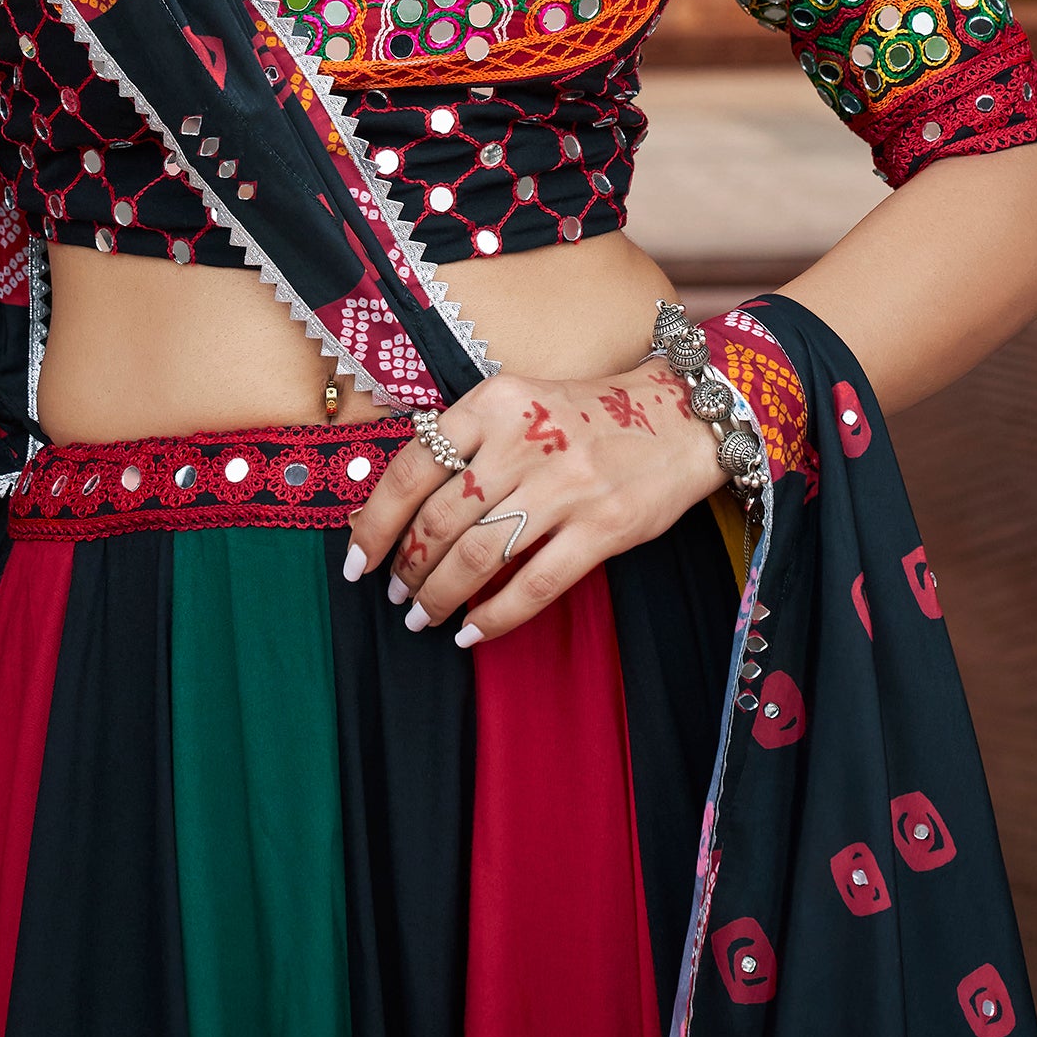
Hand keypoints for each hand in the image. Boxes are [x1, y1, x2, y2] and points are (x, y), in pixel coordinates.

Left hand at [346, 356, 725, 645]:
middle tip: (396, 595)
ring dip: (439, 596)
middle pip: (440, 519)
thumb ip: (468, 442)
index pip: (413, 466)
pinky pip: (534, 585)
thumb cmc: (585, 416)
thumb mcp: (519, 403)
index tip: (357, 559)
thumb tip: (402, 505)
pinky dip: (495, 617)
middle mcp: (524, 440)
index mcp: (494, 402)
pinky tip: (471, 633)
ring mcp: (566, 486)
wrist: (680, 417)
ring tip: (423, 617)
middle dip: (407, 567)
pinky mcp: (603, 528)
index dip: (375, 521)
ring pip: (479, 556)